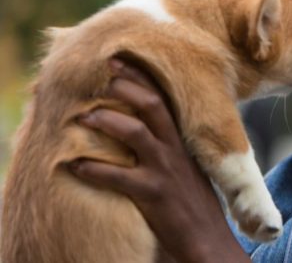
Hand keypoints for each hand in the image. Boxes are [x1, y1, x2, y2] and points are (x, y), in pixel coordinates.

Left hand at [69, 59, 250, 262]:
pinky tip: (74, 165)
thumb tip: (143, 129)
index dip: (142, 77)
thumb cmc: (192, 203)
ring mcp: (164, 171)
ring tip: (83, 117)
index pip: (164, 99)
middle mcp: (175, 150)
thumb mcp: (188, 167)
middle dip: (126, 86)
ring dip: (106, 121)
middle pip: (152, 106)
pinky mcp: (152, 194)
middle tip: (104, 74)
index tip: (121, 60)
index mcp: (182, 142)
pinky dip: (93, 169)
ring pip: (134, 133)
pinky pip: (118, 177)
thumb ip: (170, 147)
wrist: (207, 239)